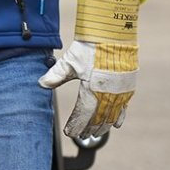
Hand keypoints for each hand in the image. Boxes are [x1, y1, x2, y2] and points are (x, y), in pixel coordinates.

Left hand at [40, 0, 139, 141]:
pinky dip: (119, 116)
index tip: (69, 132)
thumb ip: (56, 74)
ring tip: (95, 134)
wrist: (114, 34)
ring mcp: (121, 91)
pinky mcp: (128, 86)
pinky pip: (124, 107)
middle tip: (81, 135)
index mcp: (93, 89)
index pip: (83, 113)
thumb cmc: (90, 46)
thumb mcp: (70, 61)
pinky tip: (116, 124)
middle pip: (98, 117)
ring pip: (111, 115)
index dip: (76, 124)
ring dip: (103, 126)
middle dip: (89, 128)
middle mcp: (109, 94)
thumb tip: (41, 84)